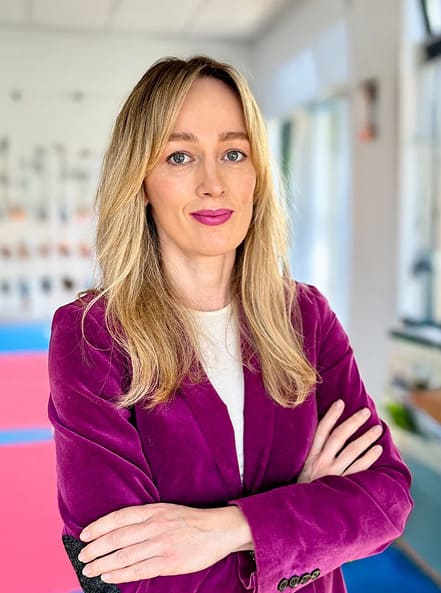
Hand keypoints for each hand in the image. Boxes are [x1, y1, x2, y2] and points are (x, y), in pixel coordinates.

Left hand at [76, 503, 249, 583]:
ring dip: (103, 564)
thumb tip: (119, 531)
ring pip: (124, 555)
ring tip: (90, 570)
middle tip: (82, 556)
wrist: (218, 530)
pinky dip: (120, 575)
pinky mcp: (168, 562)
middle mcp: (154, 526)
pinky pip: (138, 570)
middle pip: (117, 537)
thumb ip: (146, 518)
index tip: (84, 535)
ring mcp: (160, 544)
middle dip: (96, 548)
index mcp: (153, 511)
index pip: (119, 517)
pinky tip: (108, 577)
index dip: (99, 526)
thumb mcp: (167, 510)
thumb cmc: (191, 521)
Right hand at [297, 399, 382, 482]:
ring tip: (377, 429)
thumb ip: (311, 452)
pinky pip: (359, 469)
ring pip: (352, 450)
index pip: (321, 430)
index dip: (331, 415)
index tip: (341, 402)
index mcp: (309, 455)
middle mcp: (320, 462)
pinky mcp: (342, 485)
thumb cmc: (301, 487)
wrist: (299, 513)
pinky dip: (369, 458)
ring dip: (366, 438)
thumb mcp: (300, 467)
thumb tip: (322, 433)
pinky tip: (377, 449)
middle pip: (339, 436)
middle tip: (366, 412)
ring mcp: (332, 474)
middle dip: (353, 422)